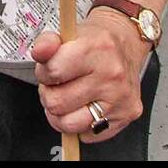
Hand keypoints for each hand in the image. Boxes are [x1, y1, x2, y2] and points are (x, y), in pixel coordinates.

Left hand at [30, 8, 147, 143]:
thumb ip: (47, 42)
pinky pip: (88, 135)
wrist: (128, 42)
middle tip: (57, 85)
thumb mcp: (69, 32)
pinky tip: (86, 106)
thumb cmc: (96, 41)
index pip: (53, 72)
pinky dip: (81, 125)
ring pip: (70, 125)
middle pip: (57, 102)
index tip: (48, 70)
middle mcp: (111, 75)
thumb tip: (39, 52)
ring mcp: (120, 98)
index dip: (44, 72)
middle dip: (50, 95)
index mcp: (95, 48)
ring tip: (67, 98)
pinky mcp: (126, 116)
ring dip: (62, 114)